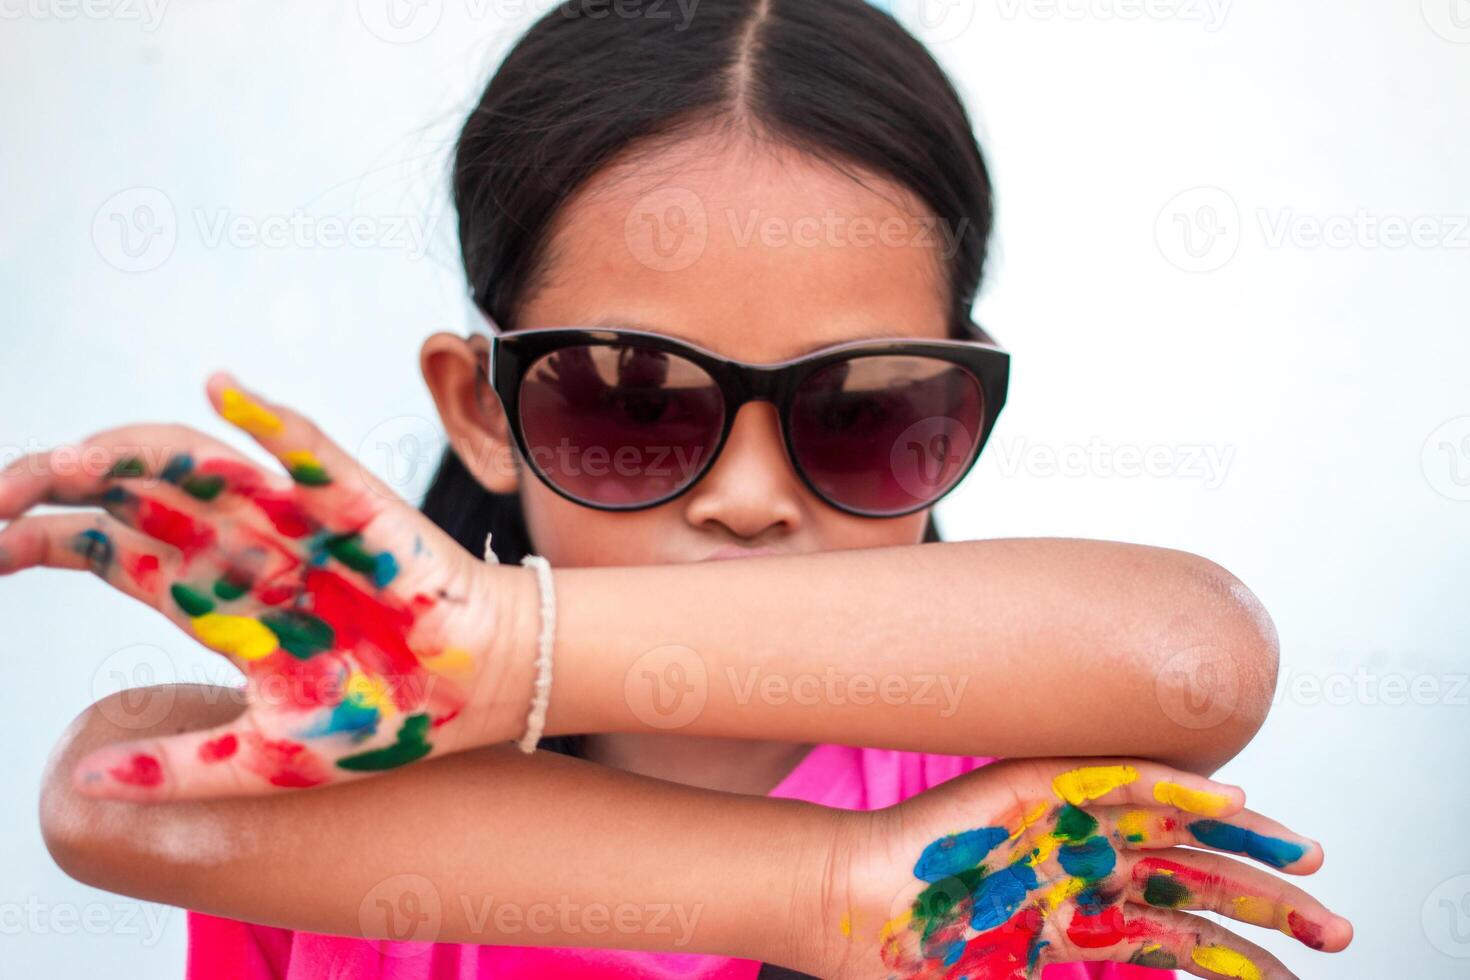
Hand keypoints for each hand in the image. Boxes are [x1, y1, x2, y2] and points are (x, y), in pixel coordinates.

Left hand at [0, 372, 532, 800]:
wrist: (482, 691)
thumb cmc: (387, 718)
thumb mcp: (267, 758)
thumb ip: (178, 769)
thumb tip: (80, 785)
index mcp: (215, 601)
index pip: (109, 547)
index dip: (41, 539)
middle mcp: (244, 550)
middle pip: (136, 492)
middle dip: (60, 482)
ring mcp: (298, 522)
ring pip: (202, 465)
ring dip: (137, 451)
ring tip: (72, 460)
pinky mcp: (362, 506)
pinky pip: (312, 454)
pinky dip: (272, 421)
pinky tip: (224, 390)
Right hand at [821, 758, 1351, 978]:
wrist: (857, 909)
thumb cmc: (921, 958)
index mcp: (1086, 920)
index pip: (1183, 935)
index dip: (1245, 955)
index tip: (1298, 976)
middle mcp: (1089, 869)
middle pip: (1197, 882)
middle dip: (1271, 907)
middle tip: (1337, 930)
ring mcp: (1066, 826)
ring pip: (1175, 826)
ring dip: (1243, 840)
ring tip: (1308, 860)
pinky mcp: (1038, 786)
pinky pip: (1118, 780)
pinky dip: (1174, 786)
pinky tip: (1228, 798)